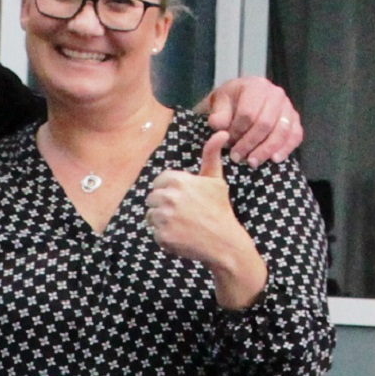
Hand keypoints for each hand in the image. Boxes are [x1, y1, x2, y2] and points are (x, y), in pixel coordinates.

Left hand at [147, 132, 267, 308]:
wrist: (224, 242)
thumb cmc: (219, 209)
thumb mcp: (215, 180)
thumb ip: (211, 155)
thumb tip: (221, 133)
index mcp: (178, 180)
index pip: (158, 182)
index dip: (169, 191)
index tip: (183, 199)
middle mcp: (169, 197)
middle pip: (152, 199)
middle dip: (164, 206)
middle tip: (184, 214)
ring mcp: (164, 217)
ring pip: (151, 216)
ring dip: (162, 221)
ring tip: (182, 225)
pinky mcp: (162, 235)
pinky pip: (154, 233)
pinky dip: (165, 237)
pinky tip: (181, 236)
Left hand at [198, 75, 301, 166]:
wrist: (240, 99)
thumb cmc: (230, 102)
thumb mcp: (219, 103)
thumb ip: (218, 115)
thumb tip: (219, 126)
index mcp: (256, 86)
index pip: (248, 113)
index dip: (237, 132)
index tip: (227, 144)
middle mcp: (276, 94)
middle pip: (265, 124)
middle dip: (250, 143)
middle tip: (237, 157)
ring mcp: (288, 106)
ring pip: (281, 131)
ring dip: (266, 150)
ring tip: (253, 163)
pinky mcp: (295, 119)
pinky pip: (295, 135)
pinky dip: (286, 148)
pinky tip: (274, 160)